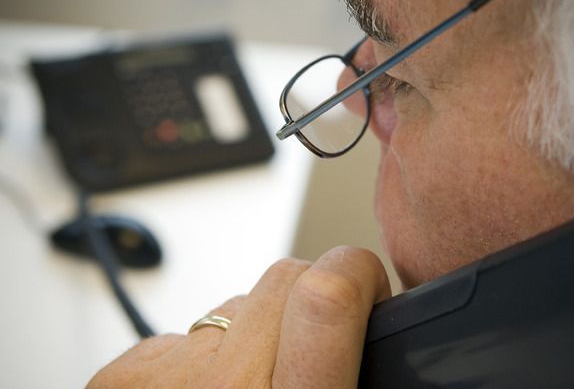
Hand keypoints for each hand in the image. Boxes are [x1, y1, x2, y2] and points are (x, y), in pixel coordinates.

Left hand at [86, 246, 390, 387]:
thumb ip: (351, 364)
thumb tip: (374, 327)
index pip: (330, 290)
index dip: (359, 271)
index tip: (366, 287)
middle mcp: (221, 386)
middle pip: (285, 277)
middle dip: (310, 303)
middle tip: (307, 360)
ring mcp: (164, 374)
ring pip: (237, 303)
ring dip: (253, 336)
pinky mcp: (125, 372)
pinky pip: (191, 332)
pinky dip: (206, 358)